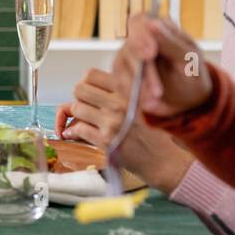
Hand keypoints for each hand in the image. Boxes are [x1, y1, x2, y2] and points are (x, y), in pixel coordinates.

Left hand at [55, 67, 193, 192]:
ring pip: (76, 108)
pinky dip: (73, 132)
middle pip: (79, 89)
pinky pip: (78, 129)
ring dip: (76, 117)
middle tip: (85, 109)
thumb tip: (79, 88)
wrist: (162, 159)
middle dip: (78, 99)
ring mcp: (113, 121)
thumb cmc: (148, 132)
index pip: (91, 74)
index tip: (89, 94)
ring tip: (83, 122)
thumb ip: (112, 94)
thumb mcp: (137, 104)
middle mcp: (121, 103)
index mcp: (129, 90)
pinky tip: (77, 135)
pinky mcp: (106, 140)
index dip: (85, 84)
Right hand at [116, 14, 213, 118]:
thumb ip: (171, 42)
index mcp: (157, 29)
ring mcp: (126, 59)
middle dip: (142, 72)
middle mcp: (137, 41)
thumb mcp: (189, 59)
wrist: (187, 100)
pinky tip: (147, 103)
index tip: (150, 54)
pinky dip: (132, 95)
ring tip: (155, 100)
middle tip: (156, 91)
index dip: (140, 35)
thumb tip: (152, 23)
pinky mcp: (120, 76)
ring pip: (121, 68)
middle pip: (129, 48)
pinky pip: (118, 84)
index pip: (139, 21)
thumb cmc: (191, 74)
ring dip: (138, 87)